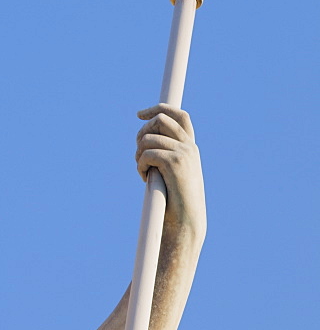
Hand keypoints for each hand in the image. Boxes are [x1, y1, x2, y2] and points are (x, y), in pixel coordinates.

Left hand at [136, 104, 206, 236]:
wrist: (186, 220)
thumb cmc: (175, 200)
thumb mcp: (172, 172)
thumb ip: (165, 154)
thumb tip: (144, 138)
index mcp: (191, 147)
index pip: (179, 115)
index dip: (159, 109)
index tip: (139, 114)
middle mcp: (190, 146)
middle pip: (160, 120)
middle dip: (141, 133)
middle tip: (138, 153)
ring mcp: (184, 153)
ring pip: (148, 137)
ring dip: (138, 153)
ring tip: (143, 170)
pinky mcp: (175, 162)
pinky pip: (147, 153)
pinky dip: (140, 165)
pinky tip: (145, 178)